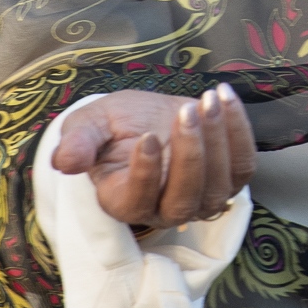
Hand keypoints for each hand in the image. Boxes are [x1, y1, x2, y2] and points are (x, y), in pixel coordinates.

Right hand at [49, 85, 255, 229]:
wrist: (149, 115)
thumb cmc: (115, 124)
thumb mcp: (89, 125)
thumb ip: (78, 142)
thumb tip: (64, 161)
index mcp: (123, 201)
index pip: (136, 202)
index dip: (145, 174)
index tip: (147, 136)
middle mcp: (164, 209)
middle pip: (184, 199)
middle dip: (189, 154)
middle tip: (186, 111)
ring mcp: (200, 199)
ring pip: (218, 185)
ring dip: (217, 140)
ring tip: (207, 100)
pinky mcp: (229, 180)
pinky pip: (243, 166)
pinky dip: (239, 131)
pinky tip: (224, 98)